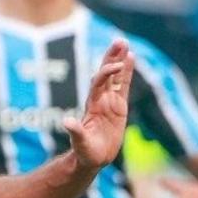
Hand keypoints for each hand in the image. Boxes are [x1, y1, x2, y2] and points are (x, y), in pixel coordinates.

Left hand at [62, 40, 133, 170]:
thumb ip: (76, 132)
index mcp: (93, 104)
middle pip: (106, 73)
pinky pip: (123, 86)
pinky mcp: (119, 106)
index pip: (99, 82)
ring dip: (119, 60)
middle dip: (112, 57)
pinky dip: (127, 72)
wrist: (92, 157)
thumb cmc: (85, 151)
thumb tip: (67, 122)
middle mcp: (100, 99)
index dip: (107, 73)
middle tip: (120, 40)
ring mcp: (110, 101)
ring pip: (115, 76)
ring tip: (124, 43)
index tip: (118, 66)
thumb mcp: (80, 142)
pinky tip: (131, 58)